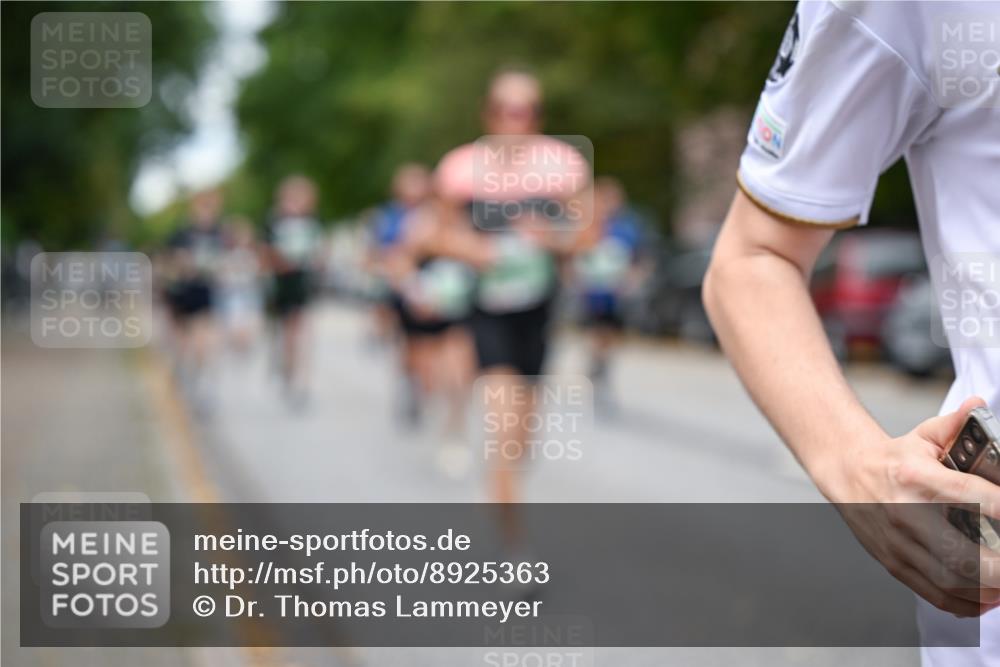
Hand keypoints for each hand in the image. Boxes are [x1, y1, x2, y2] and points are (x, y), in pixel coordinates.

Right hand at [820, 396, 999, 615]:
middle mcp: (907, 513)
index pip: (974, 498)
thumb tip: (978, 405)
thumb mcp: (924, 436)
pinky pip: (934, 592)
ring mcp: (900, 542)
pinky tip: (986, 599)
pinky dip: (965, 603)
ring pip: (952, 579)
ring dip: (988, 588)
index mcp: (918, 477)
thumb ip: (956, 424)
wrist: (847, 474)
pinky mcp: (895, 562)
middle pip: (964, 552)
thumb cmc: (893, 459)